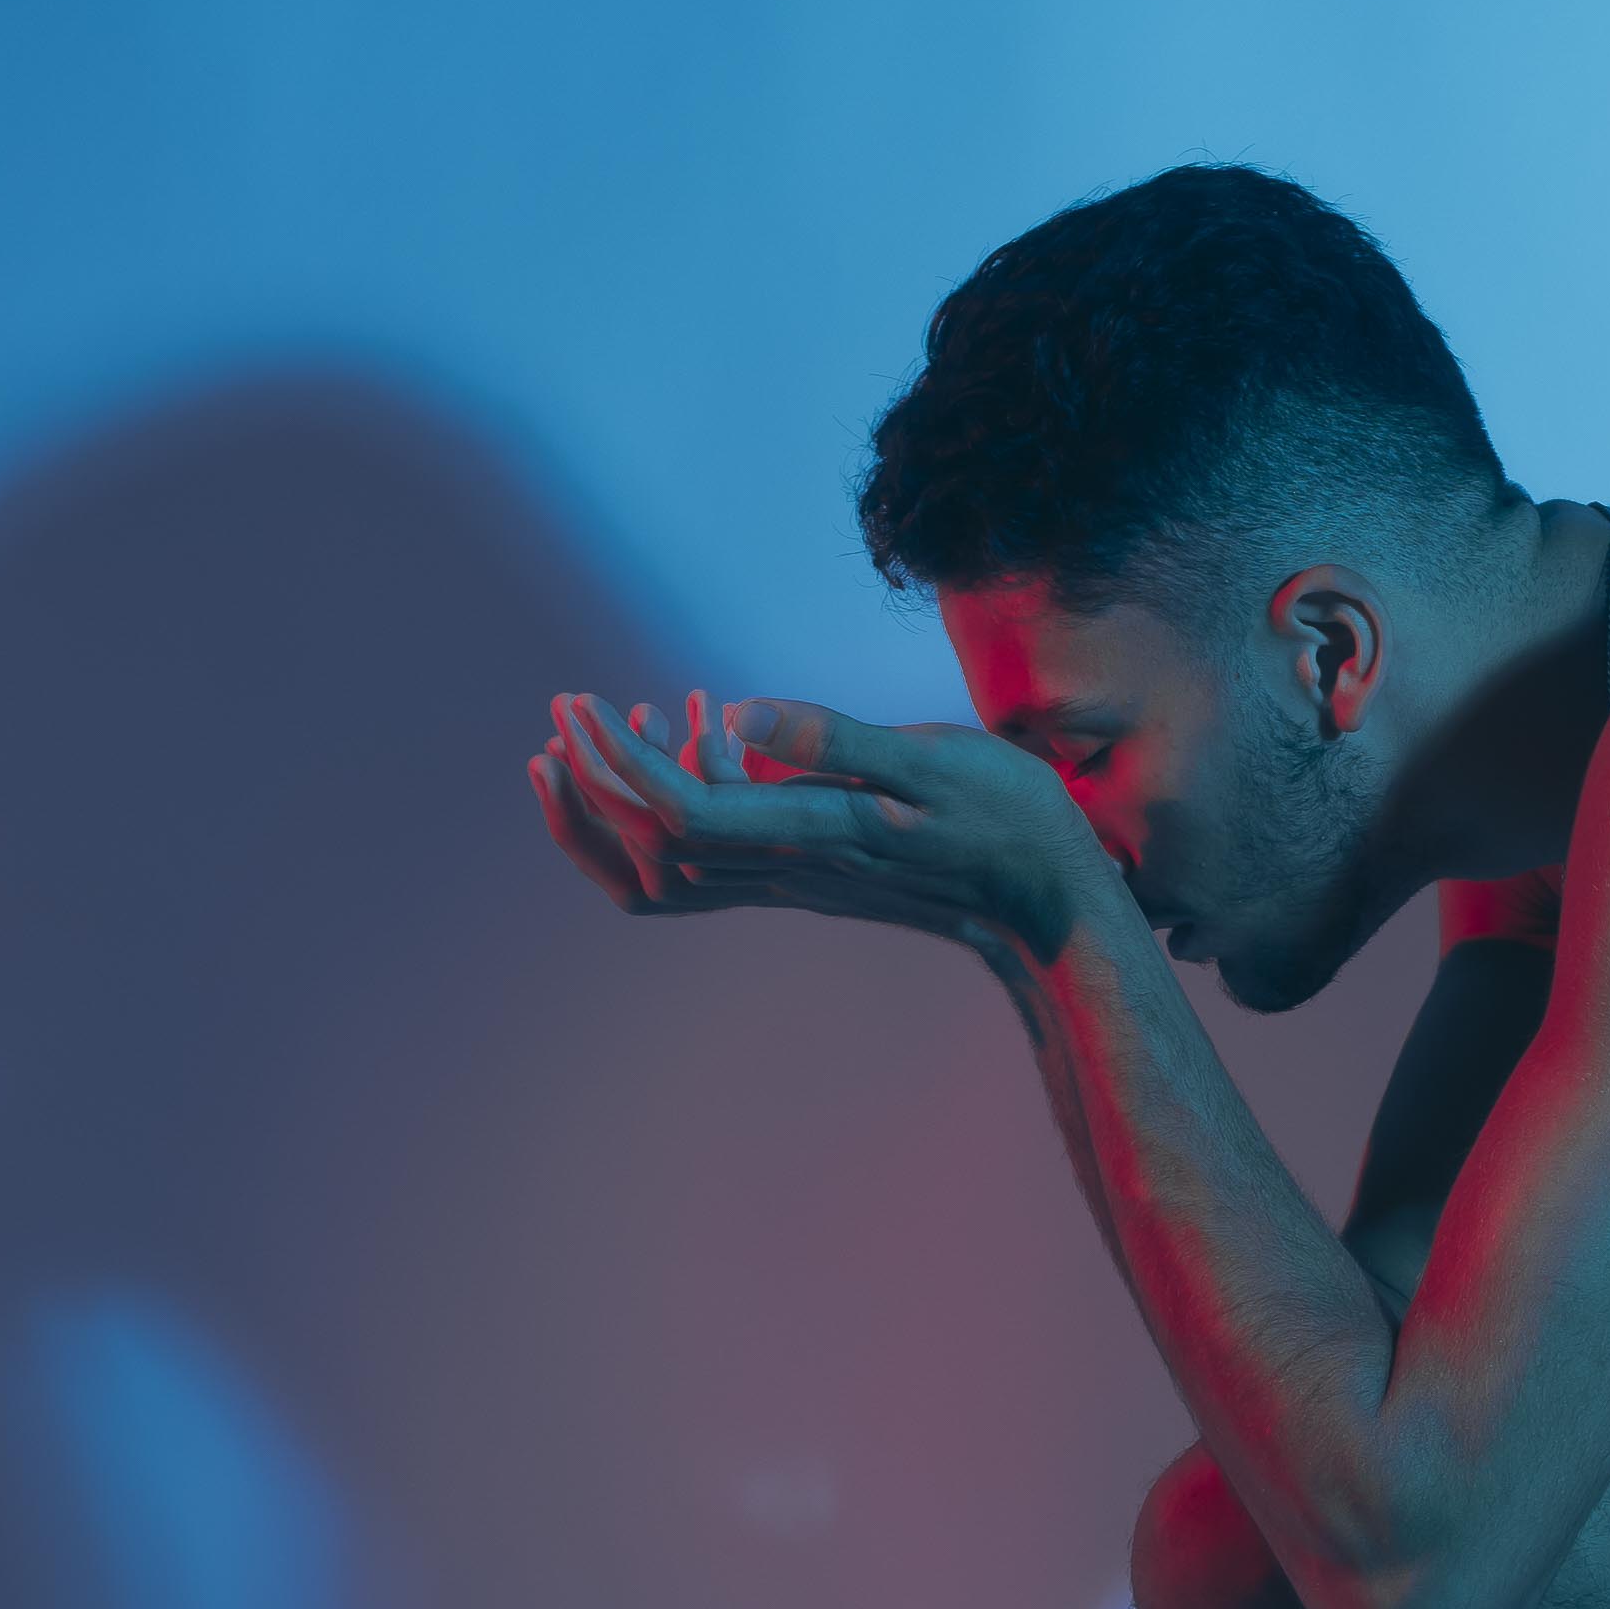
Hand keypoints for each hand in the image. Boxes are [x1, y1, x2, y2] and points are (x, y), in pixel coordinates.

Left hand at [528, 690, 1104, 957]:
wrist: (1045, 903)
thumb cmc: (1007, 820)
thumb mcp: (935, 760)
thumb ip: (837, 740)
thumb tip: (740, 711)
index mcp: (813, 838)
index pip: (684, 813)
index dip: (621, 763)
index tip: (584, 705)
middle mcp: (788, 870)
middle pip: (651, 850)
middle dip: (592, 784)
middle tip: (563, 711)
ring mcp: (793, 880)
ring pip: (667, 867)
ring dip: (616, 807)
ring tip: (594, 734)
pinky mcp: (805, 877)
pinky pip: (704, 863)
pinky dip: (668, 815)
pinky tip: (689, 751)